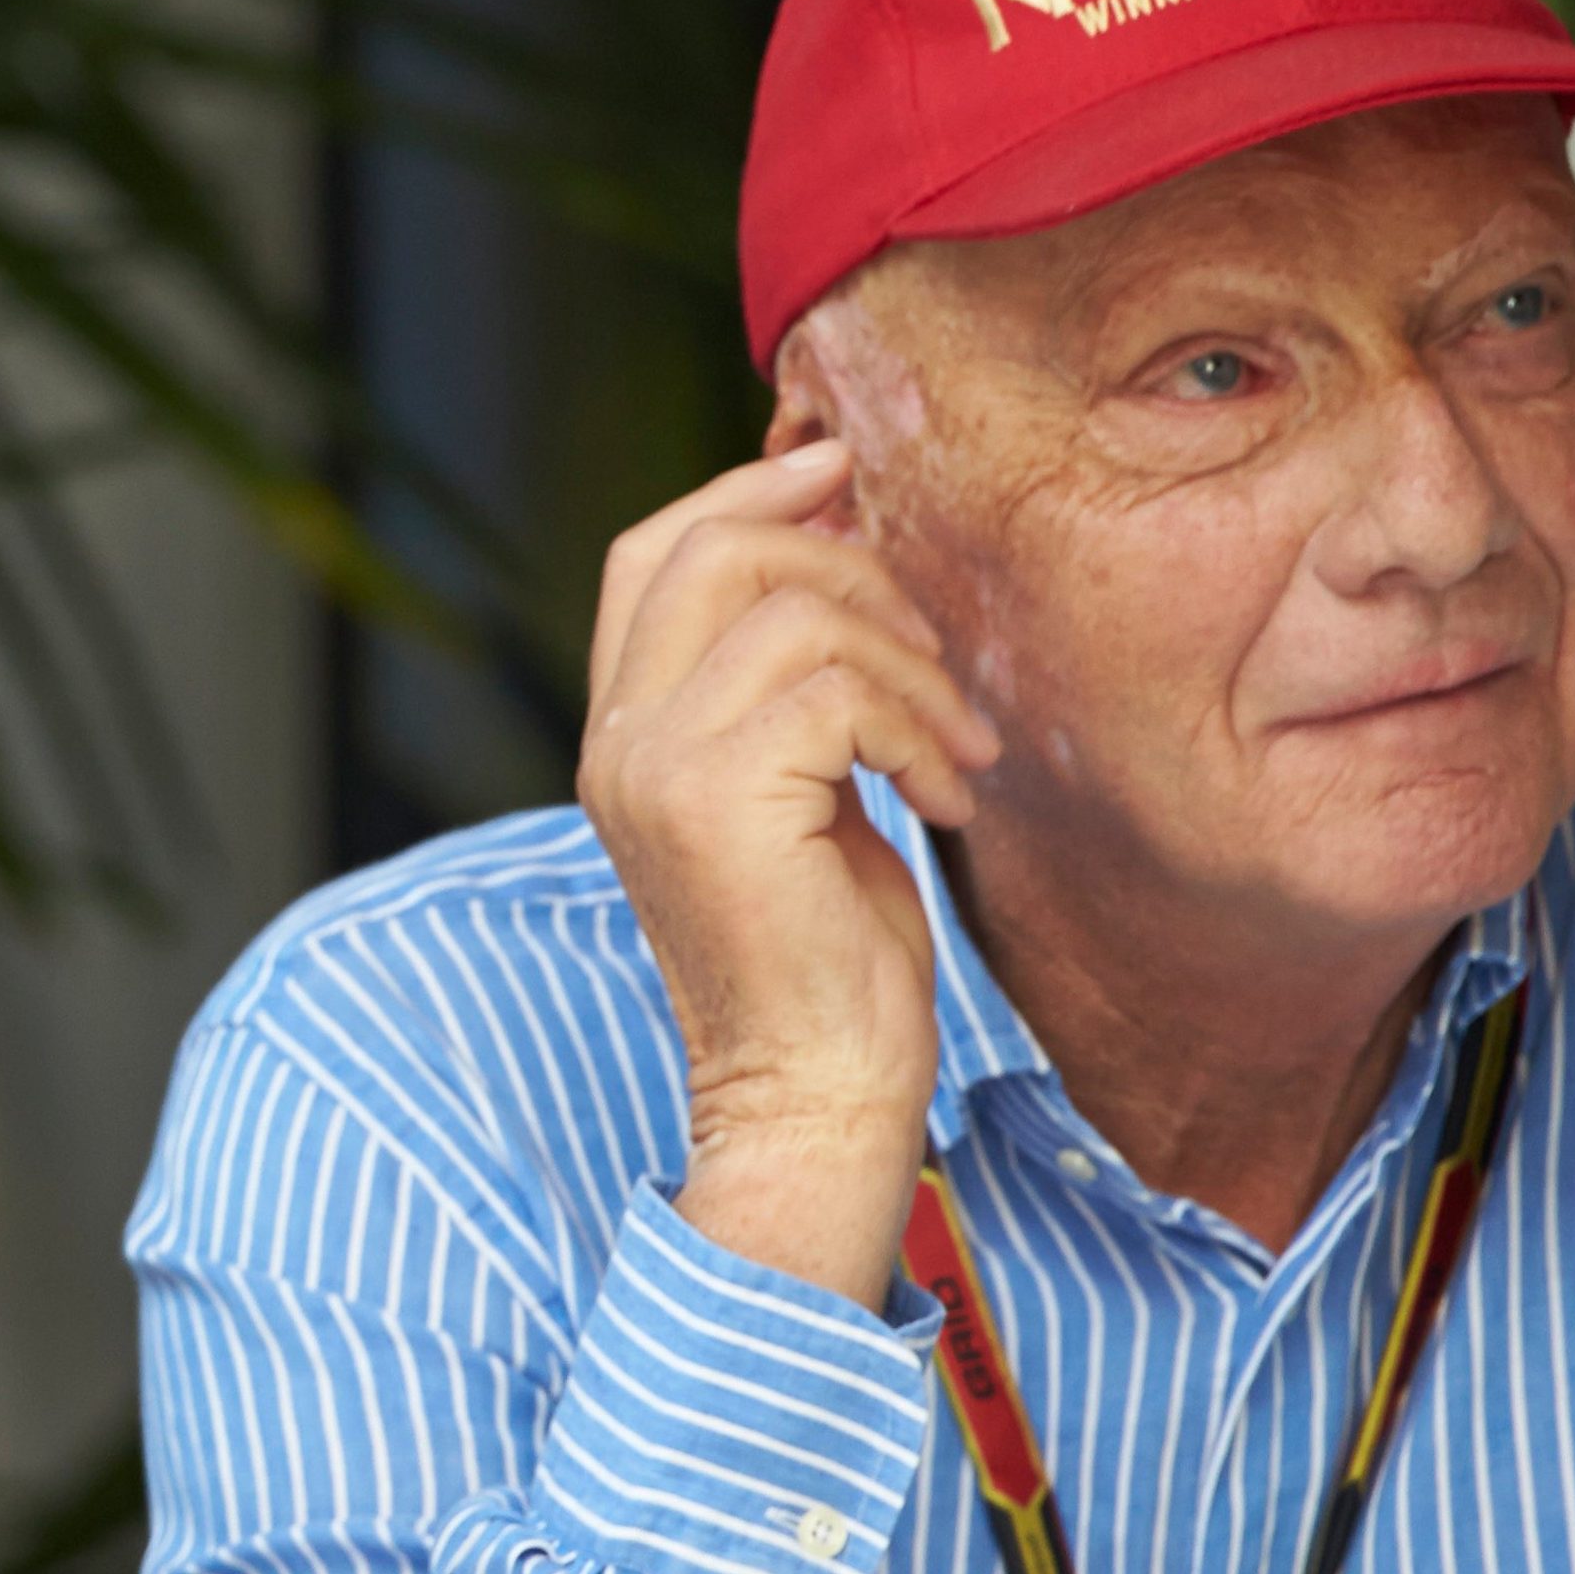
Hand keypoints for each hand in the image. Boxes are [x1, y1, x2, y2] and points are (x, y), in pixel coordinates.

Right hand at [581, 437, 997, 1305]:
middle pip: (712, 547)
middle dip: (847, 560)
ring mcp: (654, 767)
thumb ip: (793, 686)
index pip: (653, 552)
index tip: (845, 479)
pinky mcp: (713, 798)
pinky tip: (944, 797)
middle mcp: (618, 742)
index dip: (747, 489)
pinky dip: (915, 726)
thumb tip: (851, 550)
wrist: (813, 1094)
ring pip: (795, 610)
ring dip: (909, 664)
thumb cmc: (827, 957)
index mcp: (624, 735)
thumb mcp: (802, 791)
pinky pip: (835, 686)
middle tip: (931, 639)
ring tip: (957, 745)